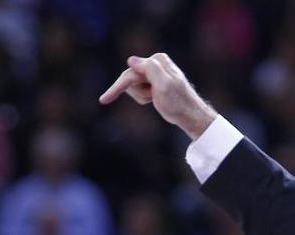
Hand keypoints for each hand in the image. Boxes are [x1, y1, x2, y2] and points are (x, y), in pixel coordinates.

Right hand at [99, 53, 217, 140]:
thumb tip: (131, 60)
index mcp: (157, 60)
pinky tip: (154, 99)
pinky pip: (136, 89)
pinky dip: (142, 97)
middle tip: (150, 99)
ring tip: (155, 99)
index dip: (118, 87)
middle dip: (138, 93)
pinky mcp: (151, 81)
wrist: (189, 115)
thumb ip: (150, 70)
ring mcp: (152, 72)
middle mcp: (154, 63)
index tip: (104, 99)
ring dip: (141, 96)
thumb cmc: (178, 103)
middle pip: (130, 78)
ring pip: (132, 85)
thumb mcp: (165, 86)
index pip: (131, 73)